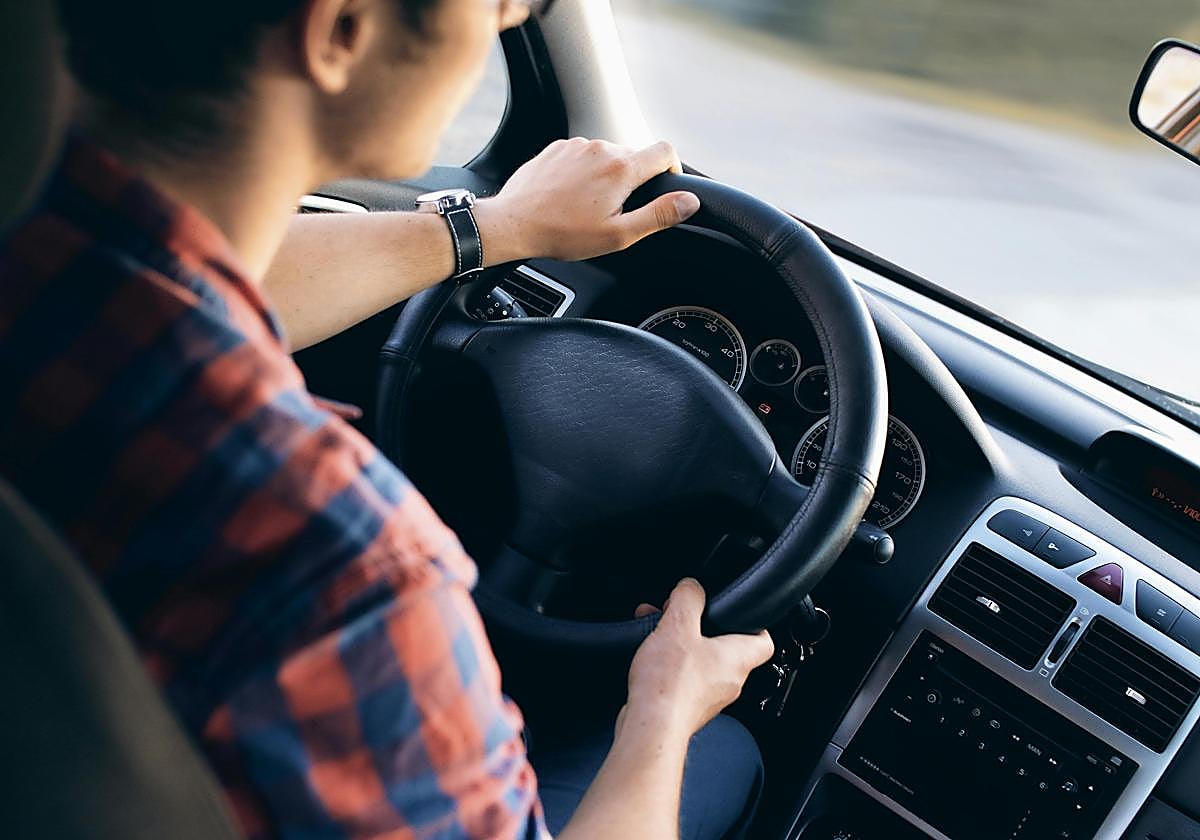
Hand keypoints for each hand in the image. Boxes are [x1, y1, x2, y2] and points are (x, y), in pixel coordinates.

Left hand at [475, 138, 700, 263]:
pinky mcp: (557, 148)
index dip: (672, 169)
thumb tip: (689, 202)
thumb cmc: (563, 233)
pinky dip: (584, 172)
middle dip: (633, 181)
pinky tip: (570, 196)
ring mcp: (577, 145)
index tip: (665, 187)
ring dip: (607, 176)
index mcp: (622, 168)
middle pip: (635, 156)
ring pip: (607, 156)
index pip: (665, 152)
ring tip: (588, 206)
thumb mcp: (618, 234)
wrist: (513, 223)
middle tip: (616, 212)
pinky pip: (582, 155)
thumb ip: (658, 215)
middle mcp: (601, 148)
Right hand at [622, 578, 773, 740]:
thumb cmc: (670, 686)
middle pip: (726, 649)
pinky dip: (670, 666)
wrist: (651, 728)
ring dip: (682, 645)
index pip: (764, 640)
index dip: (755, 623)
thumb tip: (691, 586)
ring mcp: (709, 698)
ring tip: (658, 633)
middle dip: (702, 629)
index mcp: (737, 659)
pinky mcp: (687, 709)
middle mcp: (729, 681)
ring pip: (702, 663)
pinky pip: (684, 680)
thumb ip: (688, 598)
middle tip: (683, 617)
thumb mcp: (678, 625)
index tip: (740, 612)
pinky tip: (649, 658)